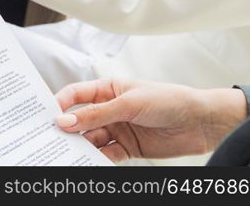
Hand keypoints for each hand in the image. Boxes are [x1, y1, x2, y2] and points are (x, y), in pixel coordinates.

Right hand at [55, 78, 247, 162]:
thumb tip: (66, 120)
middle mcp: (109, 109)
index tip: (48, 116)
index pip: (76, 95)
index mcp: (108, 89)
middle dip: (67, 128)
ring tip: (70, 152)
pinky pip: (106, 154)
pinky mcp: (127, 148)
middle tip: (53, 137)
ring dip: (81, 145)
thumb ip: (97, 114)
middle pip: (80, 119)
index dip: (60, 103)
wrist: (201, 122)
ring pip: (91, 138)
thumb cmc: (168, 100)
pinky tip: (91, 161)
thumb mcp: (128, 104)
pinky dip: (97, 158)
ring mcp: (117, 129)